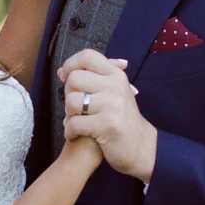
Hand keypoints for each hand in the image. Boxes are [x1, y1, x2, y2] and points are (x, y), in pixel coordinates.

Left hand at [60, 49, 155, 182]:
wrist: (141, 148)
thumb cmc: (121, 120)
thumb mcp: (115, 93)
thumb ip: (94, 79)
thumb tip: (63, 71)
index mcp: (116, 76)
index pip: (87, 56)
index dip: (70, 64)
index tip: (65, 77)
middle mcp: (116, 87)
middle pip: (74, 79)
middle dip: (68, 95)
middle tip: (75, 108)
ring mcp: (113, 105)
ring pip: (72, 101)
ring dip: (68, 115)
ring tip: (76, 122)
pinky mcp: (108, 125)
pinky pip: (74, 123)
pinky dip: (70, 132)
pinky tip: (75, 134)